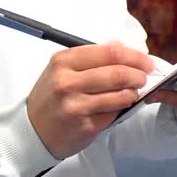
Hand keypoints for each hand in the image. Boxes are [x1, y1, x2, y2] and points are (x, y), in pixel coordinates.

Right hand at [26, 41, 154, 158]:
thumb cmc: (50, 97)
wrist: (31, 130)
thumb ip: (91, 57)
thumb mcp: (62, 69)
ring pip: (119, 95)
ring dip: (133, 92)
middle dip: (138, 74)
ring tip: (134, 91)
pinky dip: (122, 108)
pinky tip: (120, 105)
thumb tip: (121, 46)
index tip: (145, 60)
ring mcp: (76, 105)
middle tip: (144, 76)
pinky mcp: (84, 126)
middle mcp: (67, 81)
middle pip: (117, 73)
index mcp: (64, 61)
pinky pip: (113, 114)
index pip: (109, 52)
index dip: (133, 56)